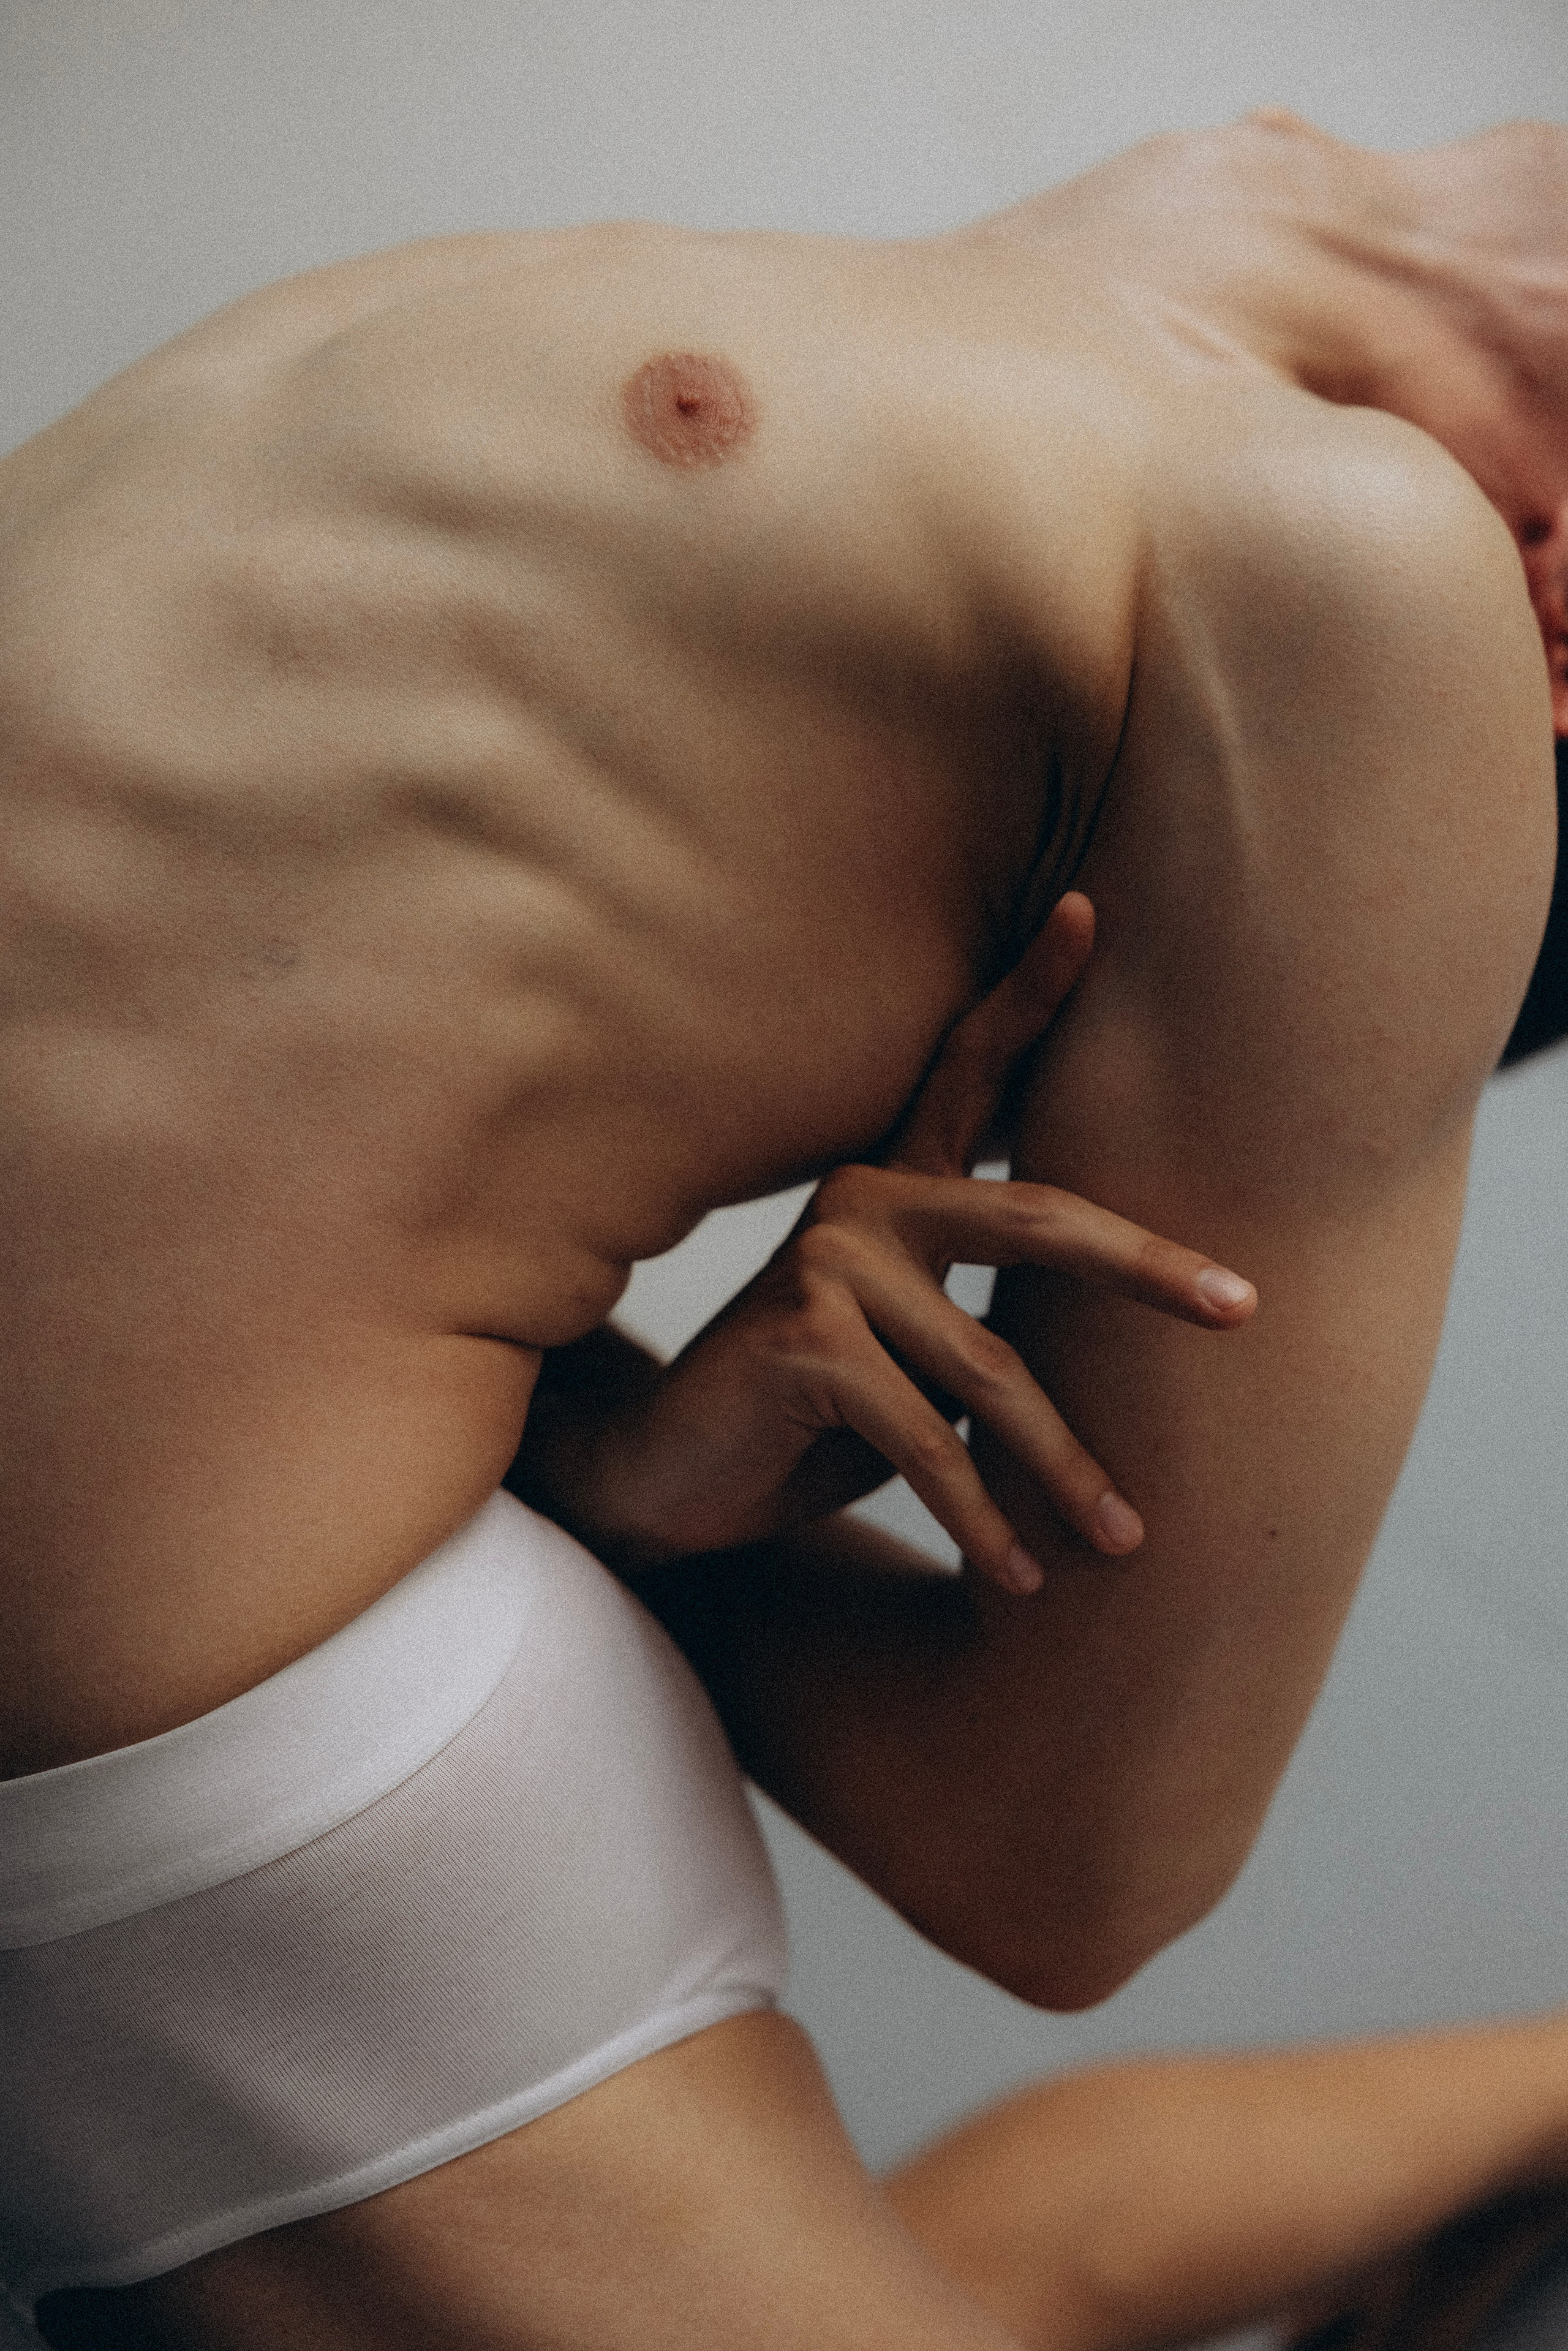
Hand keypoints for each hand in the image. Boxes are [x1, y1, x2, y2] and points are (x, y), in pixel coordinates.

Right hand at [538, 894, 1255, 1592]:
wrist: (664, 1479)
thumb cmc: (807, 1423)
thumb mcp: (913, 1366)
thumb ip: (986, 1334)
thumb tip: (1134, 1377)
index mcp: (891, 1191)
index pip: (967, 1072)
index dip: (1029, 991)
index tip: (1088, 910)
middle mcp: (863, 1201)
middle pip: (1037, 1218)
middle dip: (1149, 1269)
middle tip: (1243, 1308)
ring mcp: (829, 1262)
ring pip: (991, 1372)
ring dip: (1064, 1471)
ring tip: (1122, 1540)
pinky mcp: (804, 1338)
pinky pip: (928, 1440)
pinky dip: (985, 1519)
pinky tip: (1022, 1576)